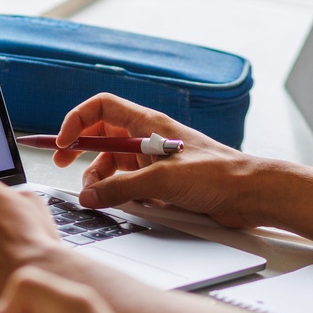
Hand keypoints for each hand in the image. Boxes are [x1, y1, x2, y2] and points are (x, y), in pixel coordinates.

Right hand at [53, 93, 263, 227]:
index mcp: (147, 124)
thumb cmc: (218, 174)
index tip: (63, 143)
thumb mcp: (162, 180)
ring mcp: (154, 160)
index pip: (101, 108)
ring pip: (112, 164)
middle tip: (62, 163)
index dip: (77, 121)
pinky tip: (125, 204)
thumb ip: (120, 188)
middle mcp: (147, 138)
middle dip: (79, 149)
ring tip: (97, 196)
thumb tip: (89, 197)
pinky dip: (119, 193)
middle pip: (101, 136)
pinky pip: (128, 184)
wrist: (250, 194)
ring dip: (99, 178)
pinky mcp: (162, 181)